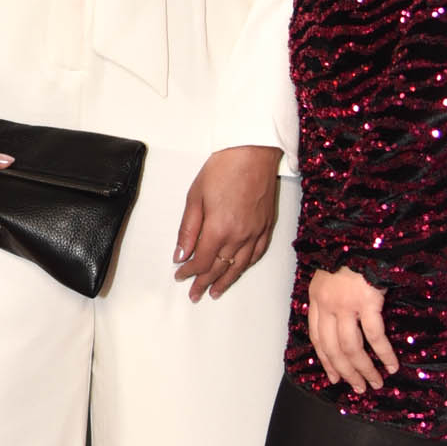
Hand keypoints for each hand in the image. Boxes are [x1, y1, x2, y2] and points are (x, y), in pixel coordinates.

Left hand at [172, 145, 281, 302]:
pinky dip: (246, 264)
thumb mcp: (195, 197)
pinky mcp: (267, 225)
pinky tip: (240, 269)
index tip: (180, 276)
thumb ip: (188, 229)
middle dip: (205, 282)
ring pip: (240, 265)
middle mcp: (240, 235)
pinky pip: (257, 253)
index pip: (201, 261)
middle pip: (220, 267)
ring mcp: (256, 231)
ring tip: (216, 291)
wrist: (253, 151)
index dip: (189, 272)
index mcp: (219, 229)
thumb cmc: (223, 168)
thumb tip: (180, 254)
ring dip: (226, 280)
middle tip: (195, 294)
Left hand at [307, 266, 398, 393]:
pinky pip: (375, 336)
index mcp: (316, 299)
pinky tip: (392, 364)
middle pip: (333, 348)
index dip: (325, 360)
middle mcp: (327, 305)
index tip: (333, 376)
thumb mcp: (330, 276)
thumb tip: (339, 322)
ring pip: (351, 348)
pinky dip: (384, 354)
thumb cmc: (349, 254)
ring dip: (364, 369)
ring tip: (375, 382)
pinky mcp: (367, 302)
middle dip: (346, 372)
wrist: (360, 234)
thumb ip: (330, 298)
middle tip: (359, 387)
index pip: (317, 338)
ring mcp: (346, 304)